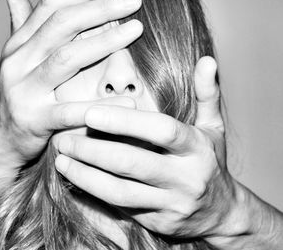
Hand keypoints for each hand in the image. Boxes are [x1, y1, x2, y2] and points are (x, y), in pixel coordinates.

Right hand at [0, 0, 143, 172]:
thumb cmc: (18, 97)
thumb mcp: (18, 60)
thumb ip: (22, 25)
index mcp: (19, 45)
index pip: (51, 6)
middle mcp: (18, 62)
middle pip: (61, 25)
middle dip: (100, 8)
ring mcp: (25, 91)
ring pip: (66, 58)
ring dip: (105, 40)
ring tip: (136, 28)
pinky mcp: (35, 121)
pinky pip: (71, 111)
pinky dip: (101, 105)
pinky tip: (129, 99)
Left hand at [54, 56, 237, 238]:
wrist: (220, 213)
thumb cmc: (210, 161)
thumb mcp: (213, 127)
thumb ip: (207, 93)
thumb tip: (207, 59)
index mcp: (197, 148)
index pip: (162, 130)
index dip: (127, 121)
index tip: (92, 112)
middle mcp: (186, 178)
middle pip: (134, 163)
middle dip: (95, 150)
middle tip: (64, 137)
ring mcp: (170, 203)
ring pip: (121, 191)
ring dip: (86, 175)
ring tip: (62, 158)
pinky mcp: (156, 222)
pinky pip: (120, 207)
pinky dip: (94, 192)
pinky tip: (75, 177)